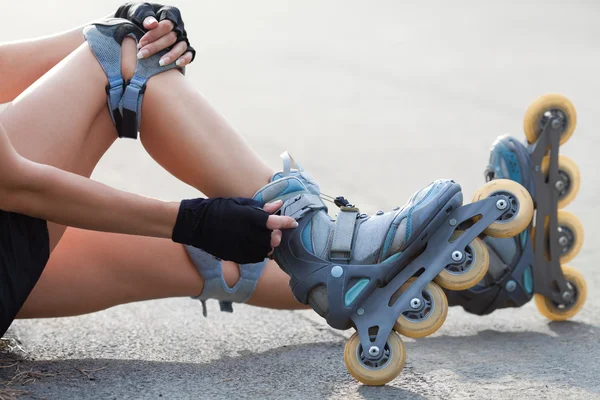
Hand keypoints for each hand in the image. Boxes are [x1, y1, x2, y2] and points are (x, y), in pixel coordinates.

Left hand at [114, 2, 195, 66]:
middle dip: (156, 47)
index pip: (165, 26)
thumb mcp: (140, 12)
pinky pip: (189, 54)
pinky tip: (177, 64)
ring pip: (181, 47)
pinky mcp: (186, 49)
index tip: (140, 43)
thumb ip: (146, 17)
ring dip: (171, 55)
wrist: (141, 24)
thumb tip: (153, 24)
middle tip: (141, 55)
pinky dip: (185, 59)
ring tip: (160, 63)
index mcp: (171, 14)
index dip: (153, 35)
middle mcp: (179, 26)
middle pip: (171, 38)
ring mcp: (183, 38)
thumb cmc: (141, 17)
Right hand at [172, 197, 297, 263]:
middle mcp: (245, 233)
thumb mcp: (238, 203)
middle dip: (277, 236)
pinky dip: (260, 253)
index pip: (273, 222)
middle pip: (271, 239)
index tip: (293, 223)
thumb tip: (278, 205)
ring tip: (267, 240)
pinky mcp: (234, 256)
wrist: (194, 224)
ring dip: (269, 246)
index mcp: (247, 217)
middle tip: (277, 232)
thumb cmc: (217, 209)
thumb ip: (259, 207)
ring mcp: (239, 246)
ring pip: (264, 251)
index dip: (286, 222)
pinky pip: (254, 258)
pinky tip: (257, 247)